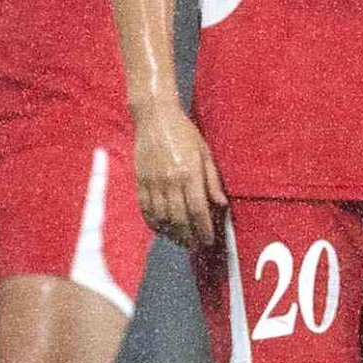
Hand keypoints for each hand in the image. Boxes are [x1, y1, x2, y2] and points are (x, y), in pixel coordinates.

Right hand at [131, 98, 225, 247]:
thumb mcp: (205, 152)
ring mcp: (153, 182)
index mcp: (189, 173)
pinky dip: (153, 223)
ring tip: (181, 240)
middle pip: (179, 219)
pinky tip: (162, 229)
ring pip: (161, 218)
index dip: (203, 230)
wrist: (154, 116)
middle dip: (189, 237)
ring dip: (172, 233)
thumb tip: (222, 204)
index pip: (198, 210)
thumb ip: (212, 180)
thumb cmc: (184, 132)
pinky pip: (145, 209)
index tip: (209, 241)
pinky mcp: (140, 181)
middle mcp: (170, 181)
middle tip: (196, 246)